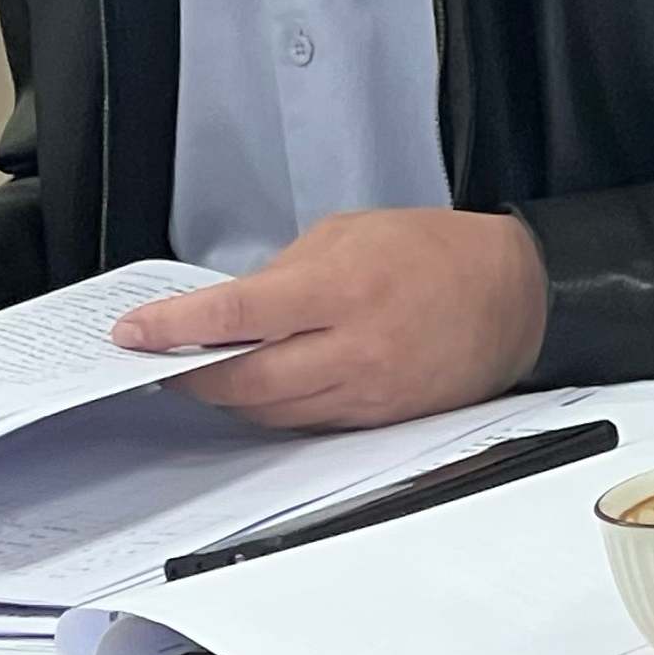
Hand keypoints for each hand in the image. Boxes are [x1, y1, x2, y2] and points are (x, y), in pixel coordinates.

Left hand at [117, 209, 554, 429]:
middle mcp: (352, 347)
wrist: (518, 296)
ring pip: (269, 411)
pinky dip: (273, 408)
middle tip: (163, 361)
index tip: (135, 333)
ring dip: (228, 396)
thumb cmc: (440, 254)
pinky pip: (306, 421)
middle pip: (243, 381)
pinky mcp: (379, 417)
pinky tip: (261, 387)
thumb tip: (233, 309)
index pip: (236, 315)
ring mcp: (366, 389)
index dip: (174, 329)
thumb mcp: (352, 233)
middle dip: (191, 376)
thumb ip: (287, 272)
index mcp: (341, 289)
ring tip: (207, 373)